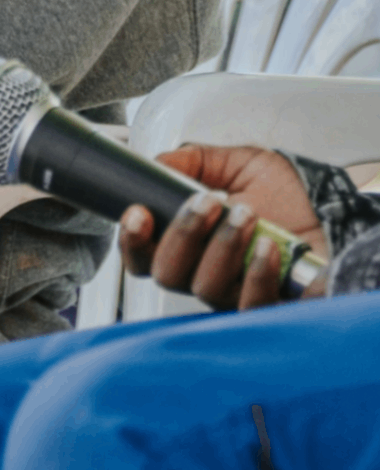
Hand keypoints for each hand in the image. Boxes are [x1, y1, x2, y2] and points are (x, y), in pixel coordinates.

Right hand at [119, 145, 323, 310]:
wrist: (338, 215)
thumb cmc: (292, 196)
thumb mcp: (239, 164)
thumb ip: (195, 160)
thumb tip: (158, 162)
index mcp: (191, 243)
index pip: (143, 256)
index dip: (131, 241)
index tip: (139, 213)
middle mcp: (208, 274)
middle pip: (167, 274)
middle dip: (183, 233)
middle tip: (209, 202)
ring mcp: (237, 295)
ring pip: (204, 288)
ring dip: (222, 247)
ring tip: (246, 215)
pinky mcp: (271, 309)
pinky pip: (249, 305)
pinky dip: (255, 274)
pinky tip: (267, 247)